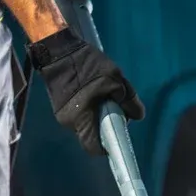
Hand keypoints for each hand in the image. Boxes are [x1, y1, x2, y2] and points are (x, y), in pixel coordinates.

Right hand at [28, 27, 144, 156]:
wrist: (58, 49)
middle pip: (91, 135)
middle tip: (114, 109)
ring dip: (96, 116)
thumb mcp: (116, 79)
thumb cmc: (87, 65)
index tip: (117, 135)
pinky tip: (92, 93)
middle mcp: (69, 122)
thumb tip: (138, 116)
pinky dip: (88, 109)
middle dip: (104, 127)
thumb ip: (129, 101)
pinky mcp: (59, 106)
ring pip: (85, 124)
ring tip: (102, 96)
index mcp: (82, 118)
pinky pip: (78, 115)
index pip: (93, 147)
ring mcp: (61, 115)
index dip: (107, 146)